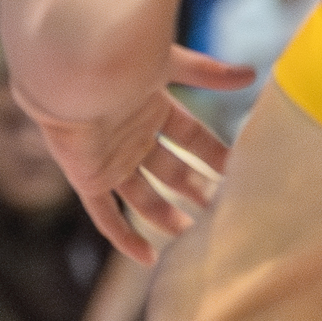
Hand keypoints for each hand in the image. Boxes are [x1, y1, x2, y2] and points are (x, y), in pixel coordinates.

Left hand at [26, 47, 255, 259]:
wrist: (68, 73)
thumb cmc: (117, 62)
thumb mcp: (169, 66)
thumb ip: (208, 73)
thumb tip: (252, 74)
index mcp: (151, 107)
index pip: (190, 136)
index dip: (212, 154)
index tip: (237, 172)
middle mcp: (131, 136)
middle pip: (168, 170)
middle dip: (191, 189)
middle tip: (217, 209)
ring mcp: (111, 160)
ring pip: (142, 196)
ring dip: (165, 215)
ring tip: (191, 234)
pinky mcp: (88, 179)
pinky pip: (106, 215)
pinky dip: (124, 238)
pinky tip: (147, 259)